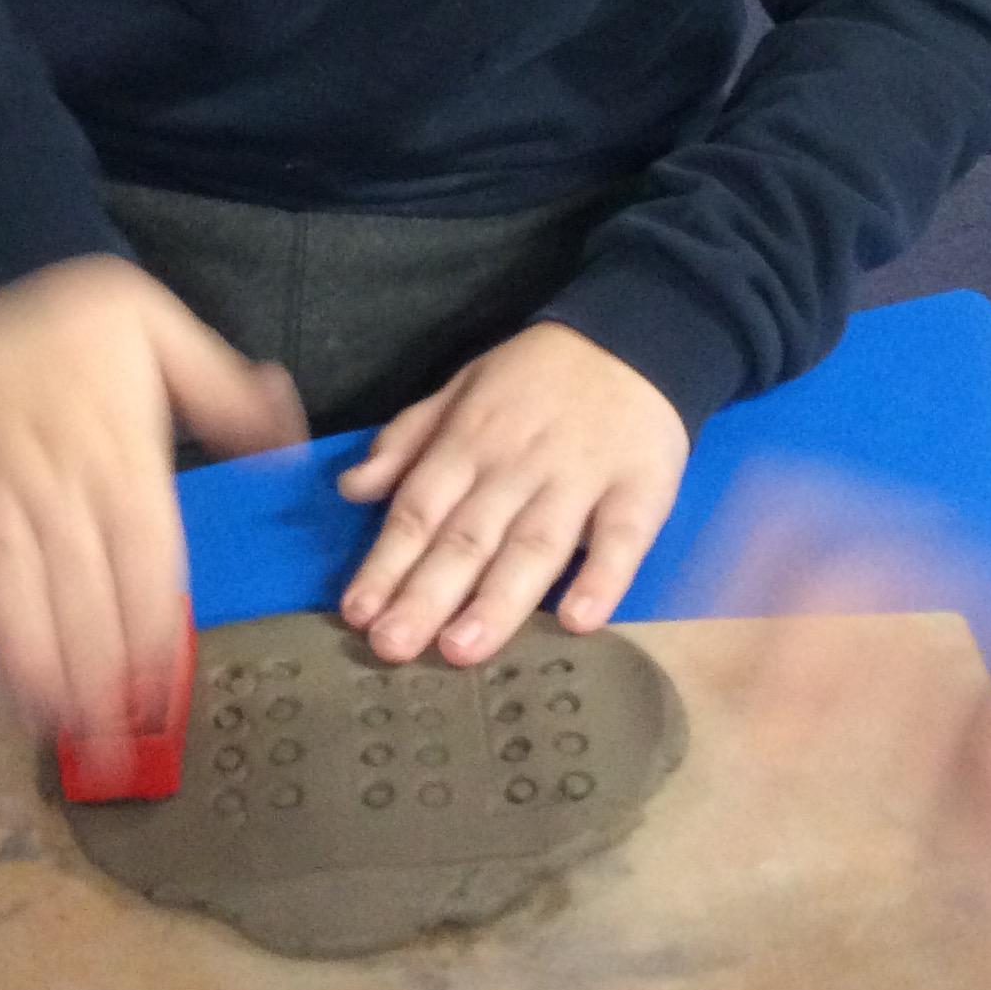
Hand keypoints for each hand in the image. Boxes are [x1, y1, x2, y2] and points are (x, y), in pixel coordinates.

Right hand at [0, 256, 305, 756]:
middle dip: (96, 672)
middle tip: (109, 742)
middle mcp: (53, 476)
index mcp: (119, 448)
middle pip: (79, 590)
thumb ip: (228, 398)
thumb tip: (289, 451)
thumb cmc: (83, 307)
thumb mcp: (170, 334)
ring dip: (32, 660)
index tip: (159, 689)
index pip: (141, 557)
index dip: (149, 630)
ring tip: (50, 723)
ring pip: (12, 588)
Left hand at [336, 322, 687, 666]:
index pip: (418, 510)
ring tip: (461, 650)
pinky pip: (620, 539)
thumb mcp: (459, 389)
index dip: (385, 563)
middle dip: (426, 595)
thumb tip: (352, 489)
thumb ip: (407, 441)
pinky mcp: (639, 490)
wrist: (632, 339)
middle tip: (391, 648)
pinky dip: (601, 579)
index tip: (356, 613)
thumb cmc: (534, 378)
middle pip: (466, 537)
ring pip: (533, 546)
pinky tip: (580, 621)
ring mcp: (579, 480)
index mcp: (467, 443)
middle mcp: (516, 466)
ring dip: (497, 601)